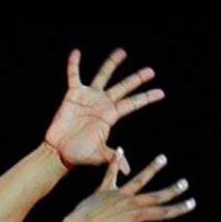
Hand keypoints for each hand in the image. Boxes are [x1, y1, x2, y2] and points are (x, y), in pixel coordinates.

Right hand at [44, 48, 163, 168]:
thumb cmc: (79, 154)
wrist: (59, 151)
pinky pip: (73, 76)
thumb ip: (113, 158)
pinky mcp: (73, 95)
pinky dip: (74, 65)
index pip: (132, 104)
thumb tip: (127, 169)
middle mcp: (102, 104)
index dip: (146, 98)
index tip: (162, 93)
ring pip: (103, 76)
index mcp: (111, 116)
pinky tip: (76, 52)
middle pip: (123, 87)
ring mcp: (88, 97)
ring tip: (122, 52)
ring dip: (112, 64)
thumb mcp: (99, 155)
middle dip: (137, 79)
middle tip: (151, 71)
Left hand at [66, 155, 194, 221]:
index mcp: (137, 216)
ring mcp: (118, 194)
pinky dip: (116, 162)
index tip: (191, 202)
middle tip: (184, 182)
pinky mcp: (104, 190)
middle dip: (171, 190)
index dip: (178, 208)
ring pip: (139, 179)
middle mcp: (130, 202)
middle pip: (155, 195)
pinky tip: (121, 150)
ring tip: (162, 158)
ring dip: (152, 169)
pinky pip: (111, 173)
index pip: (163, 212)